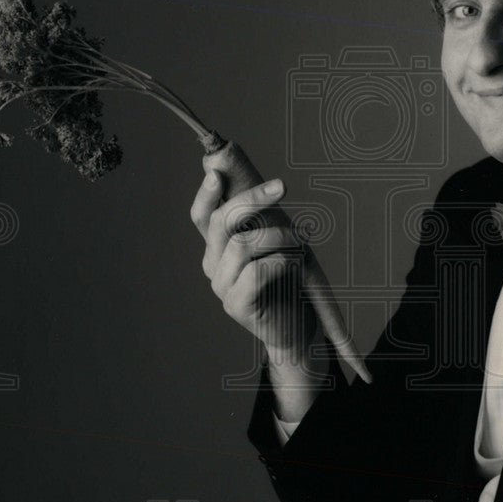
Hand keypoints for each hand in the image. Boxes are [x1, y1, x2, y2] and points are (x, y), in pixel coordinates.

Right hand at [190, 169, 316, 364]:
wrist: (296, 329)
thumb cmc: (288, 281)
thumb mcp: (275, 244)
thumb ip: (263, 221)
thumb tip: (267, 186)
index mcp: (218, 247)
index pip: (201, 216)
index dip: (206, 194)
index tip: (217, 172)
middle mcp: (213, 265)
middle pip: (221, 222)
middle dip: (252, 199)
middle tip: (282, 186)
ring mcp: (222, 286)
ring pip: (243, 244)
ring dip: (278, 235)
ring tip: (300, 241)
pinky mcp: (236, 305)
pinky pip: (257, 271)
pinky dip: (282, 260)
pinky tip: (295, 263)